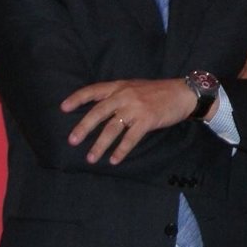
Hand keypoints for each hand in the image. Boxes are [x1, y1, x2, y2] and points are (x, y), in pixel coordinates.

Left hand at [61, 78, 195, 164]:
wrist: (183, 93)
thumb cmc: (158, 92)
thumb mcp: (135, 87)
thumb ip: (118, 95)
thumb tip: (97, 110)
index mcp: (120, 86)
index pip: (94, 90)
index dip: (77, 98)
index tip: (63, 108)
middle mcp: (125, 95)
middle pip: (99, 112)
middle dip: (83, 127)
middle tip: (72, 141)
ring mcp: (136, 108)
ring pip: (112, 128)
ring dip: (100, 145)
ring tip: (91, 158)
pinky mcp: (147, 120)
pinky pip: (130, 138)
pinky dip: (121, 150)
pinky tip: (114, 160)